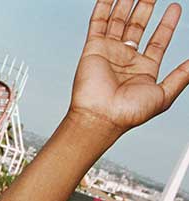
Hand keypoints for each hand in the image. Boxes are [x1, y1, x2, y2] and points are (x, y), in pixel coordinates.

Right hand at [69, 0, 188, 133]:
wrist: (101, 117)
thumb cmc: (129, 113)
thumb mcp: (164, 94)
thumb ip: (182, 75)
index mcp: (143, 69)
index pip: (158, 40)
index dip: (167, 23)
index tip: (175, 7)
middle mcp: (126, 58)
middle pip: (138, 26)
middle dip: (146, 7)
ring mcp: (109, 52)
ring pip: (119, 21)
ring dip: (126, 3)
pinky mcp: (93, 48)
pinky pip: (98, 23)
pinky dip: (103, 7)